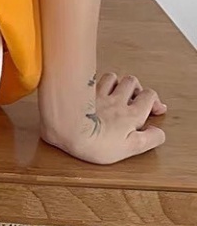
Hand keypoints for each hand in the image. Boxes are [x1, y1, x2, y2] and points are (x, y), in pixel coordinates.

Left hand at [40, 73, 167, 164]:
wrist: (66, 130)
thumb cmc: (96, 143)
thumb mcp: (130, 148)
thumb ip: (148, 139)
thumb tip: (158, 133)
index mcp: (130, 114)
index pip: (149, 96)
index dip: (154, 101)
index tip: (154, 109)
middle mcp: (116, 100)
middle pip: (132, 82)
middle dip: (136, 88)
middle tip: (134, 99)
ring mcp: (98, 93)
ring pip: (112, 77)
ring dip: (116, 82)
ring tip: (115, 92)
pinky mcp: (81, 92)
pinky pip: (92, 79)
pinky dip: (96, 82)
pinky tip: (94, 89)